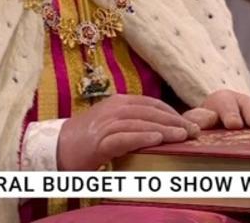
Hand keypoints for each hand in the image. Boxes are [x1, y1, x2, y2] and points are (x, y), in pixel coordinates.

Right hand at [57, 94, 199, 170]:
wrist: (56, 148)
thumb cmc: (87, 138)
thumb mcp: (112, 123)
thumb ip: (133, 121)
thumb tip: (163, 127)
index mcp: (119, 102)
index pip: (152, 103)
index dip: (172, 112)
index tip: (189, 123)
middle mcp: (114, 108)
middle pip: (151, 111)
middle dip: (175, 120)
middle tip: (193, 131)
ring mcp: (106, 124)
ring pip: (141, 123)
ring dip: (165, 129)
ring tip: (183, 136)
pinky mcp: (99, 142)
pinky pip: (125, 137)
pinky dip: (143, 137)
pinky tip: (158, 139)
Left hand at [182, 89, 249, 130]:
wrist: (213, 123)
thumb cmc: (204, 123)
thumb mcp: (195, 120)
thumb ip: (195, 120)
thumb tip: (204, 120)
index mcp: (220, 100)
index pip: (225, 104)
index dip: (230, 114)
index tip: (234, 125)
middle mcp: (239, 101)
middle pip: (246, 104)